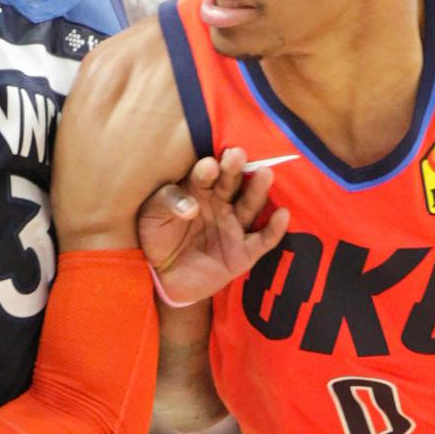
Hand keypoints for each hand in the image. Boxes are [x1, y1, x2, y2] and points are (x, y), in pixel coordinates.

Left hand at [140, 148, 290, 305]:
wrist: (166, 278)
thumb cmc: (158, 239)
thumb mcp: (152, 218)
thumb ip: (167, 204)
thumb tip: (190, 206)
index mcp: (198, 191)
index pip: (205, 176)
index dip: (207, 171)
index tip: (210, 166)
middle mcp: (221, 205)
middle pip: (231, 184)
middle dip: (235, 169)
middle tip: (238, 155)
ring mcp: (235, 227)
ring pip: (250, 205)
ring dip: (258, 190)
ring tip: (265, 173)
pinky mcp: (245, 253)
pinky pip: (263, 240)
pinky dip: (274, 228)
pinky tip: (282, 214)